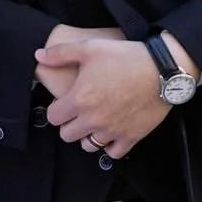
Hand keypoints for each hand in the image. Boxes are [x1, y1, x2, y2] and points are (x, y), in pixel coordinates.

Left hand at [35, 37, 169, 160]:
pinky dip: (109, 146)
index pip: (53, 117)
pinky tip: (111, 132)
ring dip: (87, 136)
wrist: (162, 70)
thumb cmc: (125, 57)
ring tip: (94, 122)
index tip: (64, 102)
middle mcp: (93, 119)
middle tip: (78, 112)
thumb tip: (38, 55)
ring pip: (88, 146)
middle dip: (68, 124)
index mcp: (79, 99)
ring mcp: (112, 131)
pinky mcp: (131, 137)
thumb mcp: (89, 48)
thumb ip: (60, 53)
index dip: (56, 109)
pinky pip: (113, 153)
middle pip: (67, 135)